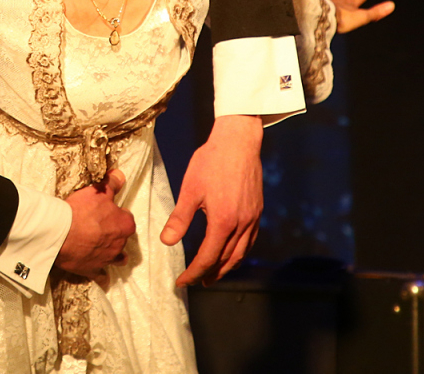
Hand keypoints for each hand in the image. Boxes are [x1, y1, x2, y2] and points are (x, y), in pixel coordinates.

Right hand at [56, 168, 135, 277]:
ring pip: (117, 257)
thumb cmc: (81, 211)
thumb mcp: (97, 191)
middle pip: (121, 237)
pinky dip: (102, 275)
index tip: (107, 211)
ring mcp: (108, 259)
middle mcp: (120, 244)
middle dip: (114, 233)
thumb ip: (111, 184)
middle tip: (100, 226)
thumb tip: (120, 175)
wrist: (61, 234)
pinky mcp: (93, 270)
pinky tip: (102, 276)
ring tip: (106, 249)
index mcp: (125, 225)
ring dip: (114, 253)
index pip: (126, 218)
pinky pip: (102, 276)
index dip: (117, 214)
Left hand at [162, 115, 262, 286]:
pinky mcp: (257, 210)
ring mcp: (253, 218)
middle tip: (196, 282)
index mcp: (223, 222)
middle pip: (227, 260)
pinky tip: (231, 251)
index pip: (208, 258)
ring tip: (213, 274)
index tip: (182, 282)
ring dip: (226, 267)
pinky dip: (239, 252)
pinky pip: (250, 240)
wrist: (238, 141)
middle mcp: (242, 224)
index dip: (194, 273)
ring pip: (241, 253)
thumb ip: (179, 218)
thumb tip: (166, 242)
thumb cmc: (211, 162)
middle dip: (210, 274)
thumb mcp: (190, 190)